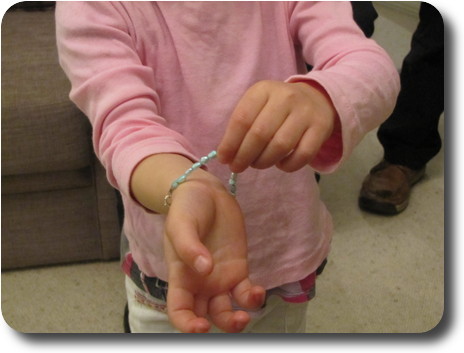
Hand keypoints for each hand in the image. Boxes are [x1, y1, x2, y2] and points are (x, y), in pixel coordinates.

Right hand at [163, 178, 264, 332]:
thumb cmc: (186, 208)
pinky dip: (251, 297)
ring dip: (236, 318)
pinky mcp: (238, 268)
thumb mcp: (181, 224)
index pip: (179, 309)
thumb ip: (188, 247)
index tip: (200, 327)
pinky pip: (244, 291)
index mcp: (181, 276)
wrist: (206, 192)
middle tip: (237, 320)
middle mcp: (199, 282)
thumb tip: (204, 270)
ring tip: (247, 312)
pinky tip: (258, 291)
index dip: (186, 324)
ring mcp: (220, 277)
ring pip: (226, 309)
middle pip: (206, 315)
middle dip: (220, 325)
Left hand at [217, 80, 336, 172]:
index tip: (224, 159)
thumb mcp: (258, 105)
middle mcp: (286, 98)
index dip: (230, 143)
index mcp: (264, 90)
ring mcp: (306, 112)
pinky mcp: (321, 128)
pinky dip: (287, 166)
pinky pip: (302, 155)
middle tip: (238, 167)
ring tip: (257, 164)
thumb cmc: (278, 107)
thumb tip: (226, 155)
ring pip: (280, 146)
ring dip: (264, 162)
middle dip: (244, 156)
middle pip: (260, 134)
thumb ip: (241, 126)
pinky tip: (280, 164)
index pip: (242, 119)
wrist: (316, 98)